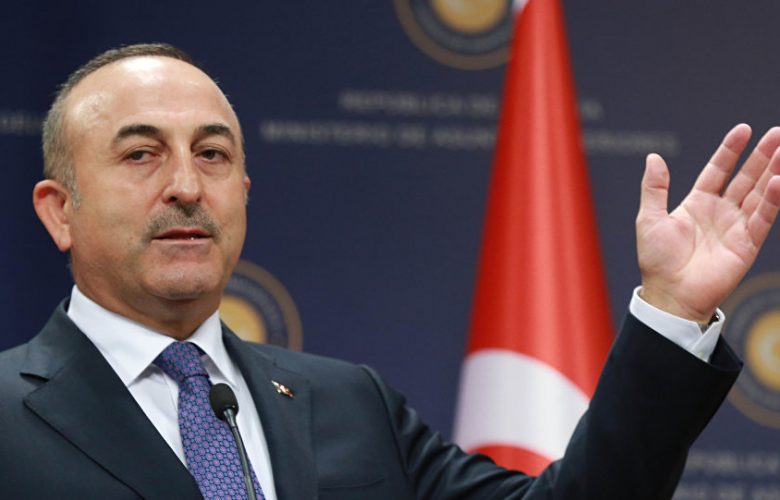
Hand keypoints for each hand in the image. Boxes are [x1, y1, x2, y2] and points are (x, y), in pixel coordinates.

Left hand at [637, 124, 779, 321]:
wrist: (669, 294)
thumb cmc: (657, 261)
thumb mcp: (650, 218)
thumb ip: (654, 188)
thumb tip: (653, 157)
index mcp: (696, 204)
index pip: (718, 170)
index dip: (730, 151)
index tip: (743, 129)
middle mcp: (719, 212)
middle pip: (745, 178)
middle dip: (761, 156)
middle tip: (778, 133)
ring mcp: (735, 227)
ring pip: (759, 194)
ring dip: (773, 172)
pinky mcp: (747, 244)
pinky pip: (763, 218)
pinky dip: (773, 199)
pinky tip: (779, 179)